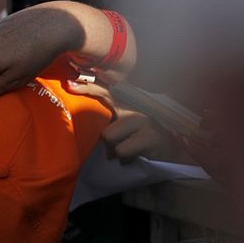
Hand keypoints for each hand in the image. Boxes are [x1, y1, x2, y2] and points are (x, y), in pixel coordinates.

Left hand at [66, 81, 181, 160]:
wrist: (174, 158)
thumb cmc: (144, 145)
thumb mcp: (124, 132)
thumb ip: (108, 125)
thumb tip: (85, 126)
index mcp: (127, 107)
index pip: (104, 93)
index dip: (86, 87)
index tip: (69, 84)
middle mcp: (135, 110)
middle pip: (102, 126)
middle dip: (106, 142)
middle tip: (118, 147)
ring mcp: (144, 122)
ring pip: (109, 137)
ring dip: (115, 151)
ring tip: (128, 152)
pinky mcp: (151, 137)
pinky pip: (122, 150)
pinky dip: (125, 158)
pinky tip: (136, 158)